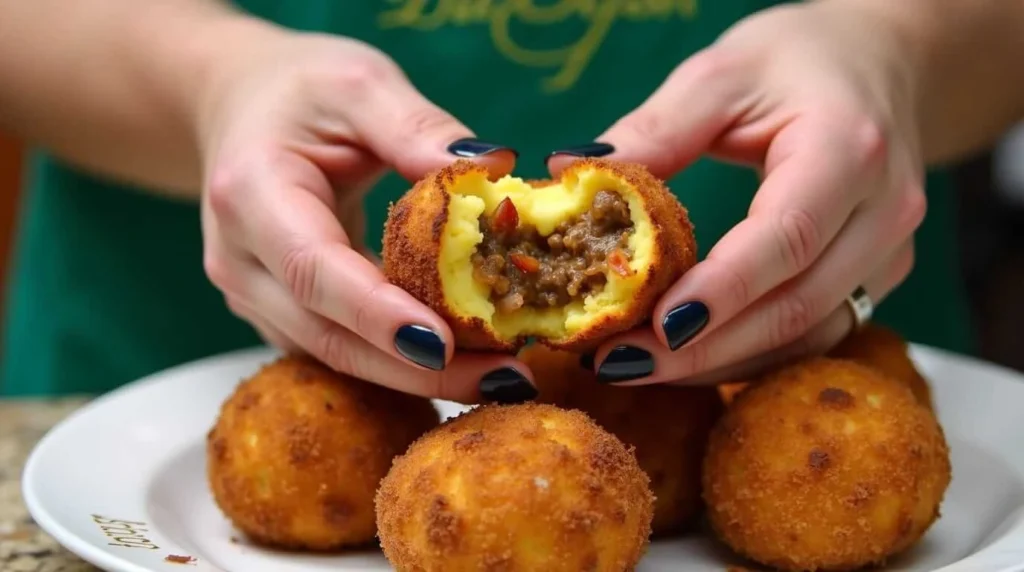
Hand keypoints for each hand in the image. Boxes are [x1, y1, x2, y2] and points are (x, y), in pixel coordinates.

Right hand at [198, 27, 532, 401]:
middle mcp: (239, 260)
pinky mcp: (279, 314)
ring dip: (418, 375)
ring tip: (502, 376)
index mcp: (251, 194)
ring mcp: (253, 296)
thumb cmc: (299, 91)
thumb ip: (418, 128)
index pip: (314, 270)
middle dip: (418, 368)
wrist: (241, 109)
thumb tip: (493, 171)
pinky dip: (400, 361)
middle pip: (328, 335)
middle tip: (507, 377)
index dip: (378, 314)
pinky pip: (340, 349)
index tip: (446, 344)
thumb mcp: (359, 84)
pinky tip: (465, 361)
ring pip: (337, 356)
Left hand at [551, 2, 926, 384]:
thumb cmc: (799, 61)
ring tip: (634, 366)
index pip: (786, 236)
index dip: (721, 291)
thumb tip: (570, 170)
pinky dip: (746, 353)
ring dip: (718, 361)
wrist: (883, 65)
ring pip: (805, 334)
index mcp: (849, 148)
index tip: (653, 327)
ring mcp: (888, 253)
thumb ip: (654, 129)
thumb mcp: (721, 74)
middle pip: (795, 304)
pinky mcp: (875, 278)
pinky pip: (812, 333)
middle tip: (617, 361)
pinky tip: (684, 357)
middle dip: (702, 347)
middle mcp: (884, 212)